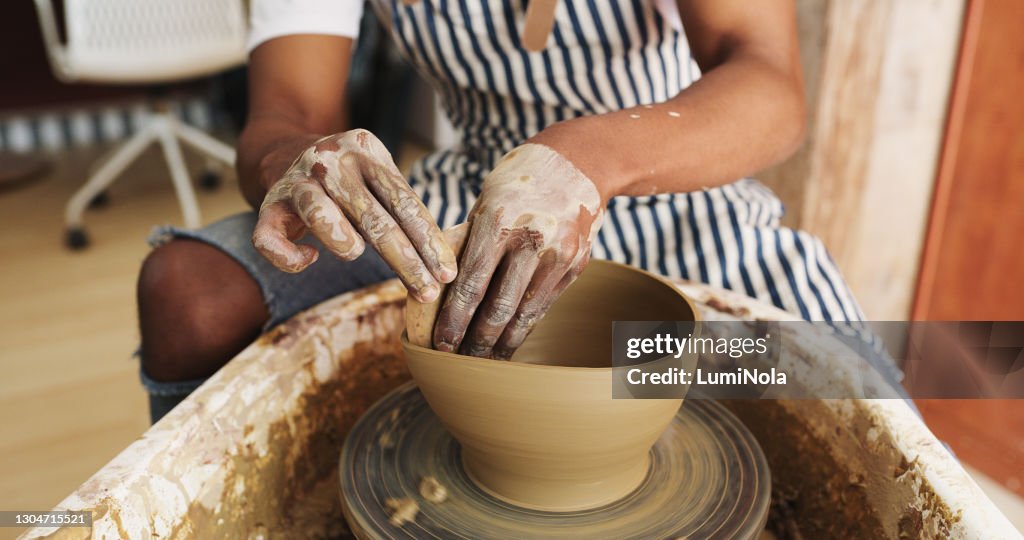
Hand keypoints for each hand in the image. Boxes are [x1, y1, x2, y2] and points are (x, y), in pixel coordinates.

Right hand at [252, 129, 456, 301]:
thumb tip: (441, 264)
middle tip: (427, 292)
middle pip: (373, 218)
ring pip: (320, 217)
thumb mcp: (379, 177)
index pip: (404, 202)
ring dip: (345, 244)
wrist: (287, 151)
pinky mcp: (268, 204)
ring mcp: (296, 181)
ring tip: (354, 253)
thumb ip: (404, 209)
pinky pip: (269, 239)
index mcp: (366, 150)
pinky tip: (310, 258)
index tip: (446, 274)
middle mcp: (330, 161)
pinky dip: (290, 258)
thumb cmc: (350, 179)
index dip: (428, 242)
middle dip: (405, 261)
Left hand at [433, 143, 604, 357]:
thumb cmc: (518, 181)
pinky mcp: (576, 265)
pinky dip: (525, 326)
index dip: (454, 319)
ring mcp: (559, 254)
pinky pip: (545, 304)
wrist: (578, 163)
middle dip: (477, 341)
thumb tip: (436, 286)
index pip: (471, 282)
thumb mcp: (485, 202)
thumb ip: (466, 242)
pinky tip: (511, 340)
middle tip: (459, 363)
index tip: (441, 344)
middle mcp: (532, 240)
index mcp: (500, 221)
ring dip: (503, 343)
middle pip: (499, 306)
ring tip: (485, 362)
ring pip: (526, 313)